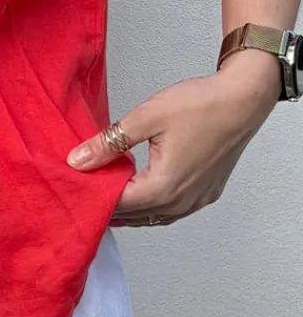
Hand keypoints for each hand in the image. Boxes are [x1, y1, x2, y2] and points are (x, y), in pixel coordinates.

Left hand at [66, 49, 281, 226]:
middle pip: (135, 215)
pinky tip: (140, 191)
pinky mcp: (206, 193)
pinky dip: (151, 206)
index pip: (118, 205)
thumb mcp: (145, 117)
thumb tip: (78, 161)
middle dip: (108, 207)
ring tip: (105, 196)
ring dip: (130, 209)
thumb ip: (109, 143)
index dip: (93, 198)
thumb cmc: (200, 105)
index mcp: (164, 187)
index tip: (74, 189)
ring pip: (153, 216)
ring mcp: (197, 200)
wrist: (242, 99)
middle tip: (83, 194)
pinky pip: (172, 210)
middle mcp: (182, 202)